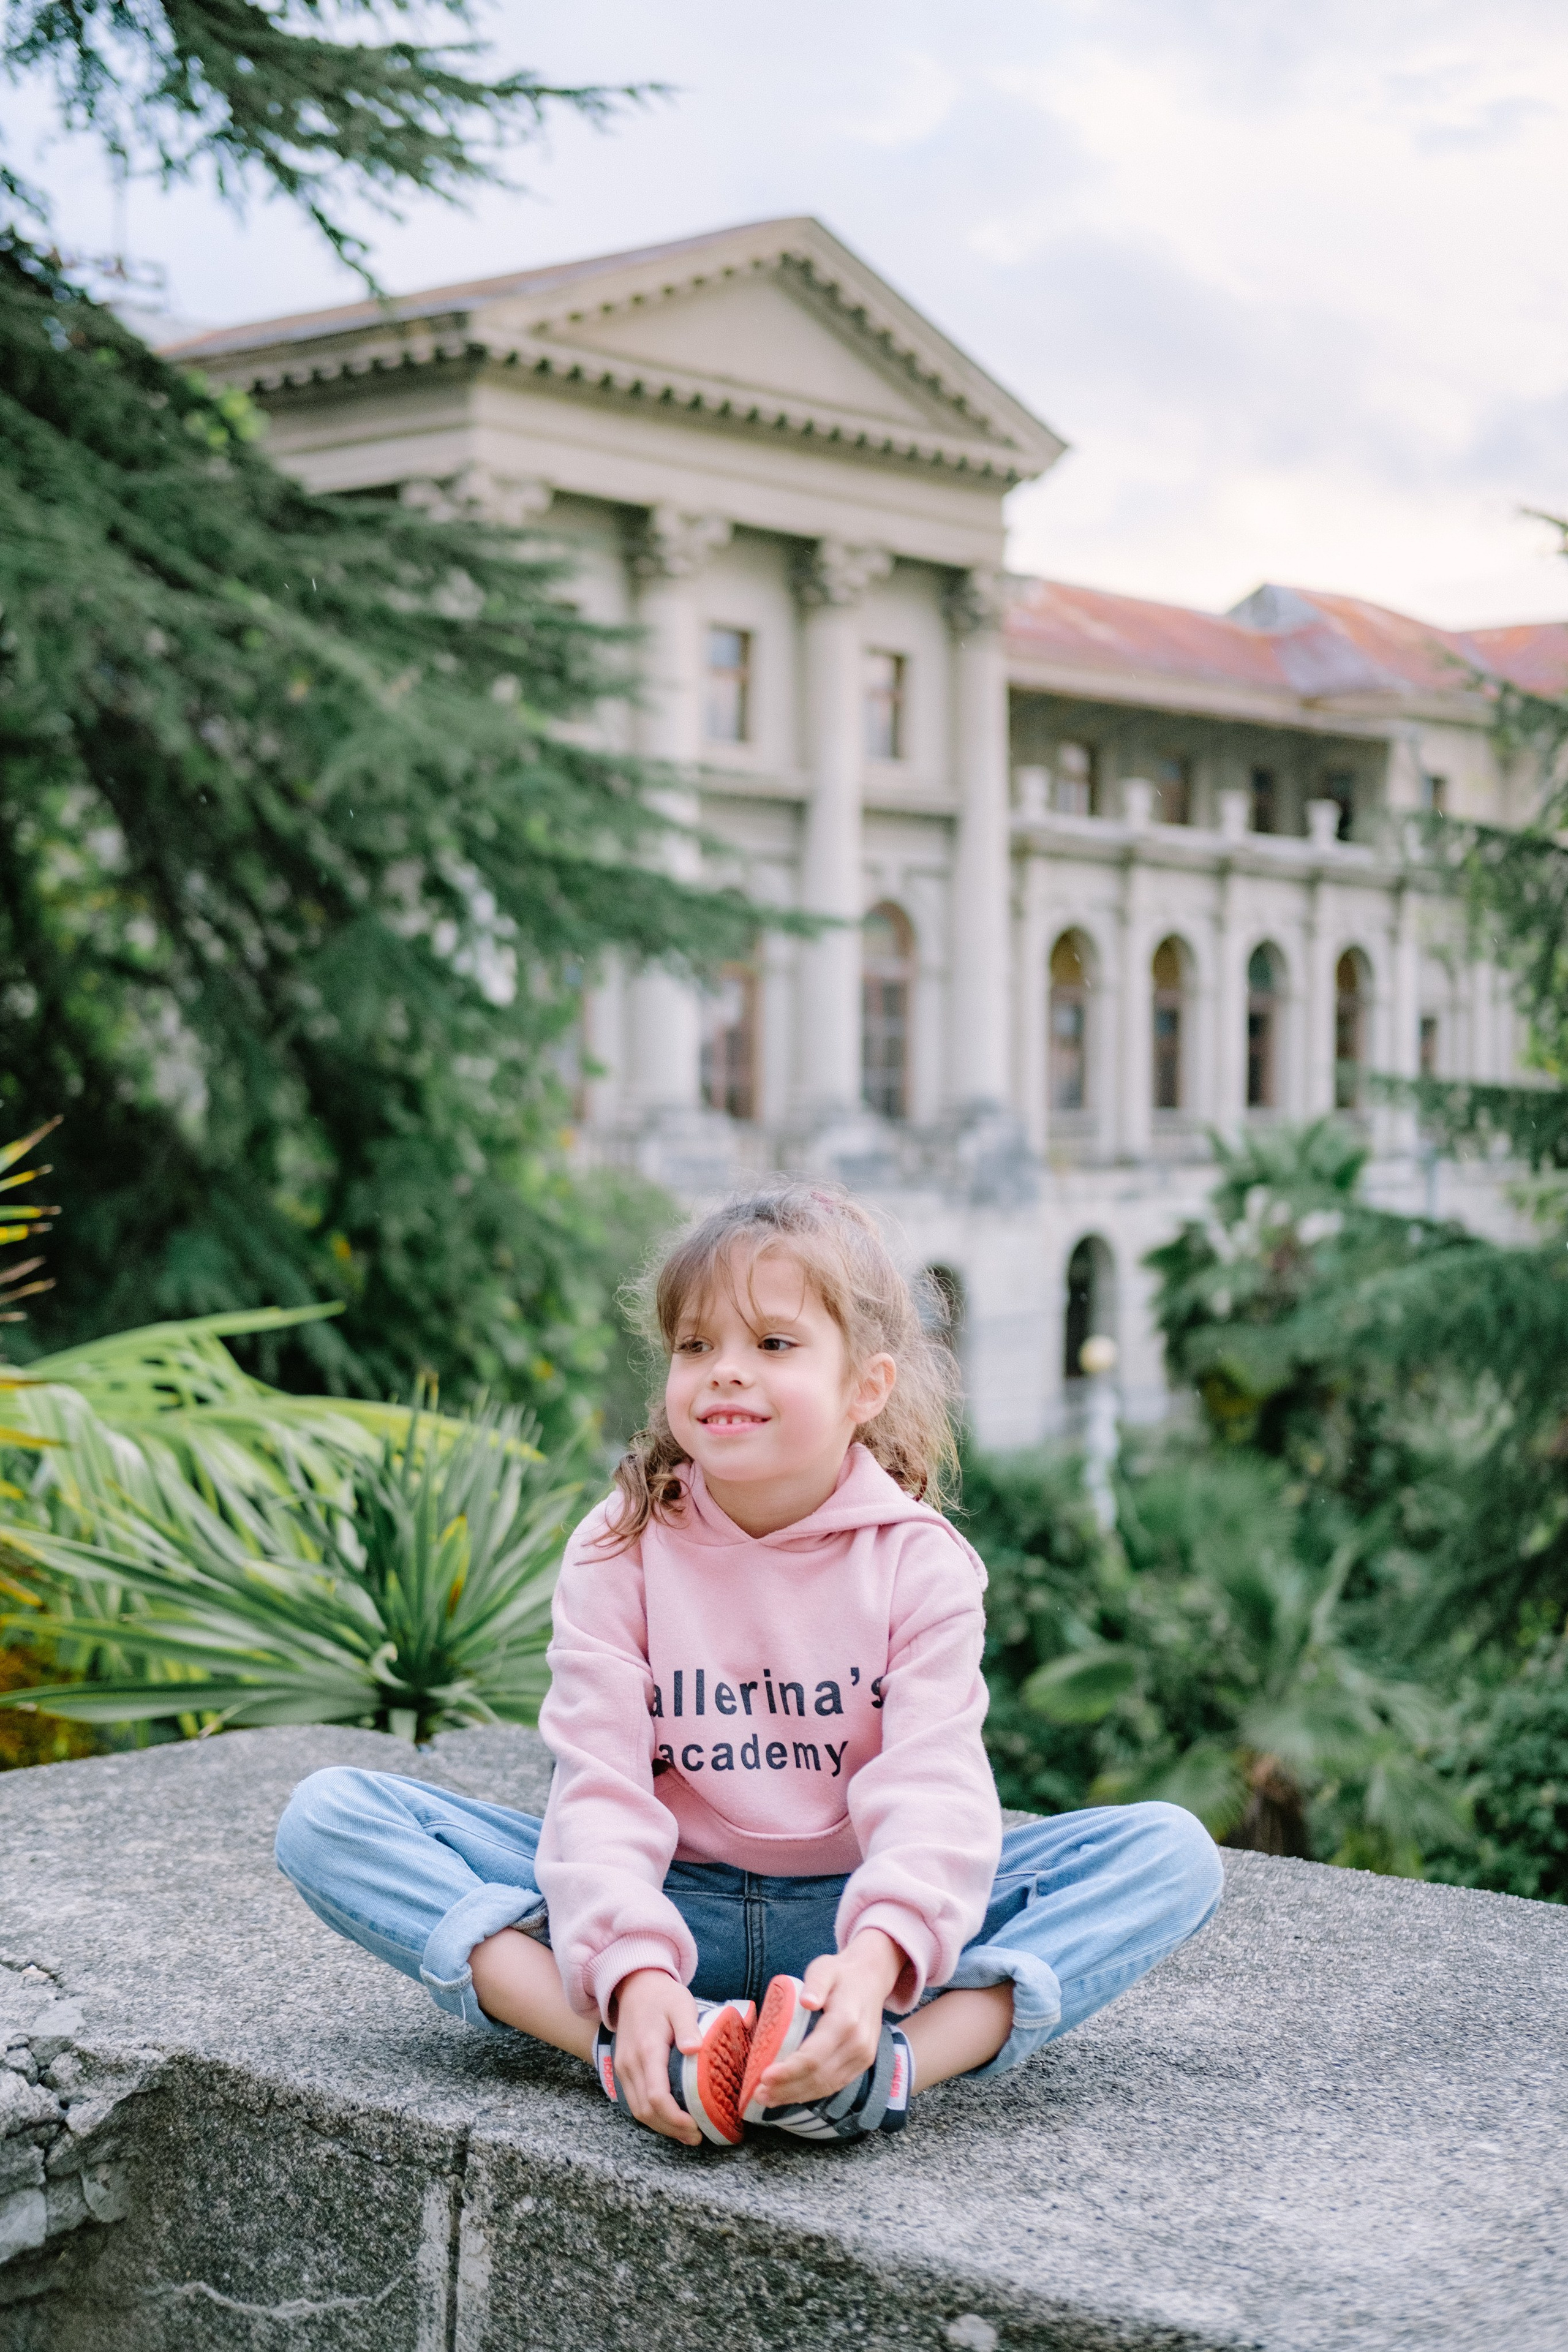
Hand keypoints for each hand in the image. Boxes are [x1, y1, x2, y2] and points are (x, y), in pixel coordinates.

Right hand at [607, 1968, 703, 2144]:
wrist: (635, 1985)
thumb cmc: (663, 1995)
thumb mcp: (680, 2004)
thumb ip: (687, 2027)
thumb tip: (693, 2049)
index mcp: (647, 2050)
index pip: (657, 2096)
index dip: (675, 2118)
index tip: (696, 2126)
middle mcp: (631, 2063)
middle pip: (646, 2110)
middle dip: (670, 2129)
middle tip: (696, 2136)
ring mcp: (623, 2067)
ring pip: (637, 2110)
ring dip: (660, 2126)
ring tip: (686, 2133)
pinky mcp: (623, 2069)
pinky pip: (634, 2101)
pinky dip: (651, 2116)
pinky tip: (669, 2119)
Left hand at [757, 1929, 904, 2107]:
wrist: (871, 1978)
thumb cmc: (840, 1973)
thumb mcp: (825, 1969)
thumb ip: (815, 1983)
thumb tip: (806, 2002)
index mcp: (846, 2021)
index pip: (813, 2056)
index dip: (788, 2071)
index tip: (763, 2076)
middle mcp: (858, 2044)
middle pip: (818, 2077)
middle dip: (786, 2088)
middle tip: (758, 2094)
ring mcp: (863, 2057)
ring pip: (826, 2086)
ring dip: (795, 2096)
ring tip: (768, 2099)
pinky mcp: (862, 2064)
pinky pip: (835, 2085)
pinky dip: (811, 2093)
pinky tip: (790, 2094)